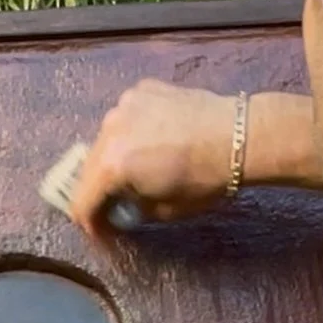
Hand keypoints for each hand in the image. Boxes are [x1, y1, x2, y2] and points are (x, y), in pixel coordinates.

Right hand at [70, 80, 238, 233]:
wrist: (240, 136)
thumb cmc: (205, 178)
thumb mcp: (162, 210)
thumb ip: (130, 209)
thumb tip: (119, 208)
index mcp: (112, 165)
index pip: (82, 201)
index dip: (89, 223)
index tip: (98, 231)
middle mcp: (110, 130)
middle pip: (88, 169)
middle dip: (98, 190)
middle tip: (113, 205)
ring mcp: (125, 105)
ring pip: (105, 140)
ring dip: (113, 158)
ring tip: (136, 171)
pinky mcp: (142, 90)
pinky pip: (125, 118)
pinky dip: (131, 133)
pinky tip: (151, 143)